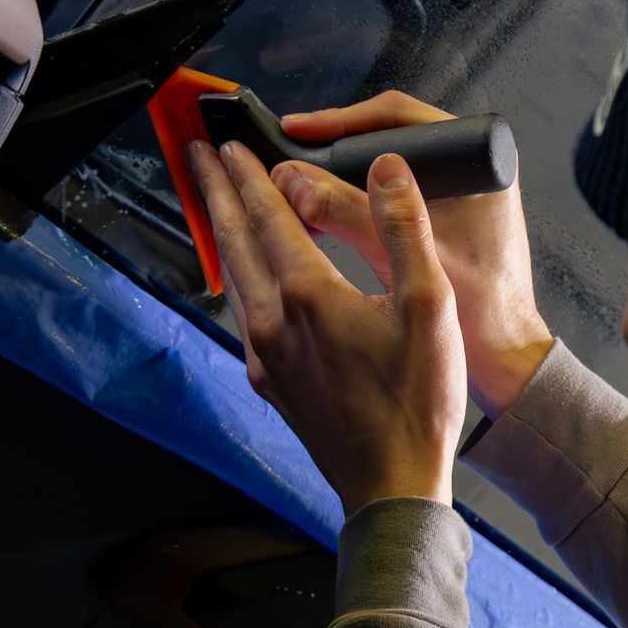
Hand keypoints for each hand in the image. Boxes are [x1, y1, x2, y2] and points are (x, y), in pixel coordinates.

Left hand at [189, 138, 467, 515]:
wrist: (391, 484)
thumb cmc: (418, 400)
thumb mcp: (430, 306)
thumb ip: (403, 229)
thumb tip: (387, 166)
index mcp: (310, 295)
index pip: (268, 216)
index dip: (249, 175)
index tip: (229, 143)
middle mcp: (274, 322)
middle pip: (234, 241)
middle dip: (216, 193)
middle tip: (197, 156)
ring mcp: (265, 356)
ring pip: (233, 279)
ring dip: (221, 234)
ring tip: (215, 204)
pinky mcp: (269, 382)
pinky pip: (243, 315)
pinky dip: (238, 279)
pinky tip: (245, 278)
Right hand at [274, 92, 554, 418]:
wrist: (505, 361)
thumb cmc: (477, 311)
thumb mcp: (403, 257)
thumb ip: (348, 212)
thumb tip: (291, 179)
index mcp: (479, 158)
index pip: (398, 116)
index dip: (340, 121)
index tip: (296, 131)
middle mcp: (472, 166)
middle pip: (387, 139)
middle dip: (333, 150)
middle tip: (286, 157)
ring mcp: (460, 192)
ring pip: (385, 170)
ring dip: (340, 178)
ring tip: (294, 188)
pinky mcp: (448, 217)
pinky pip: (391, 197)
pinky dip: (354, 203)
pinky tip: (320, 217)